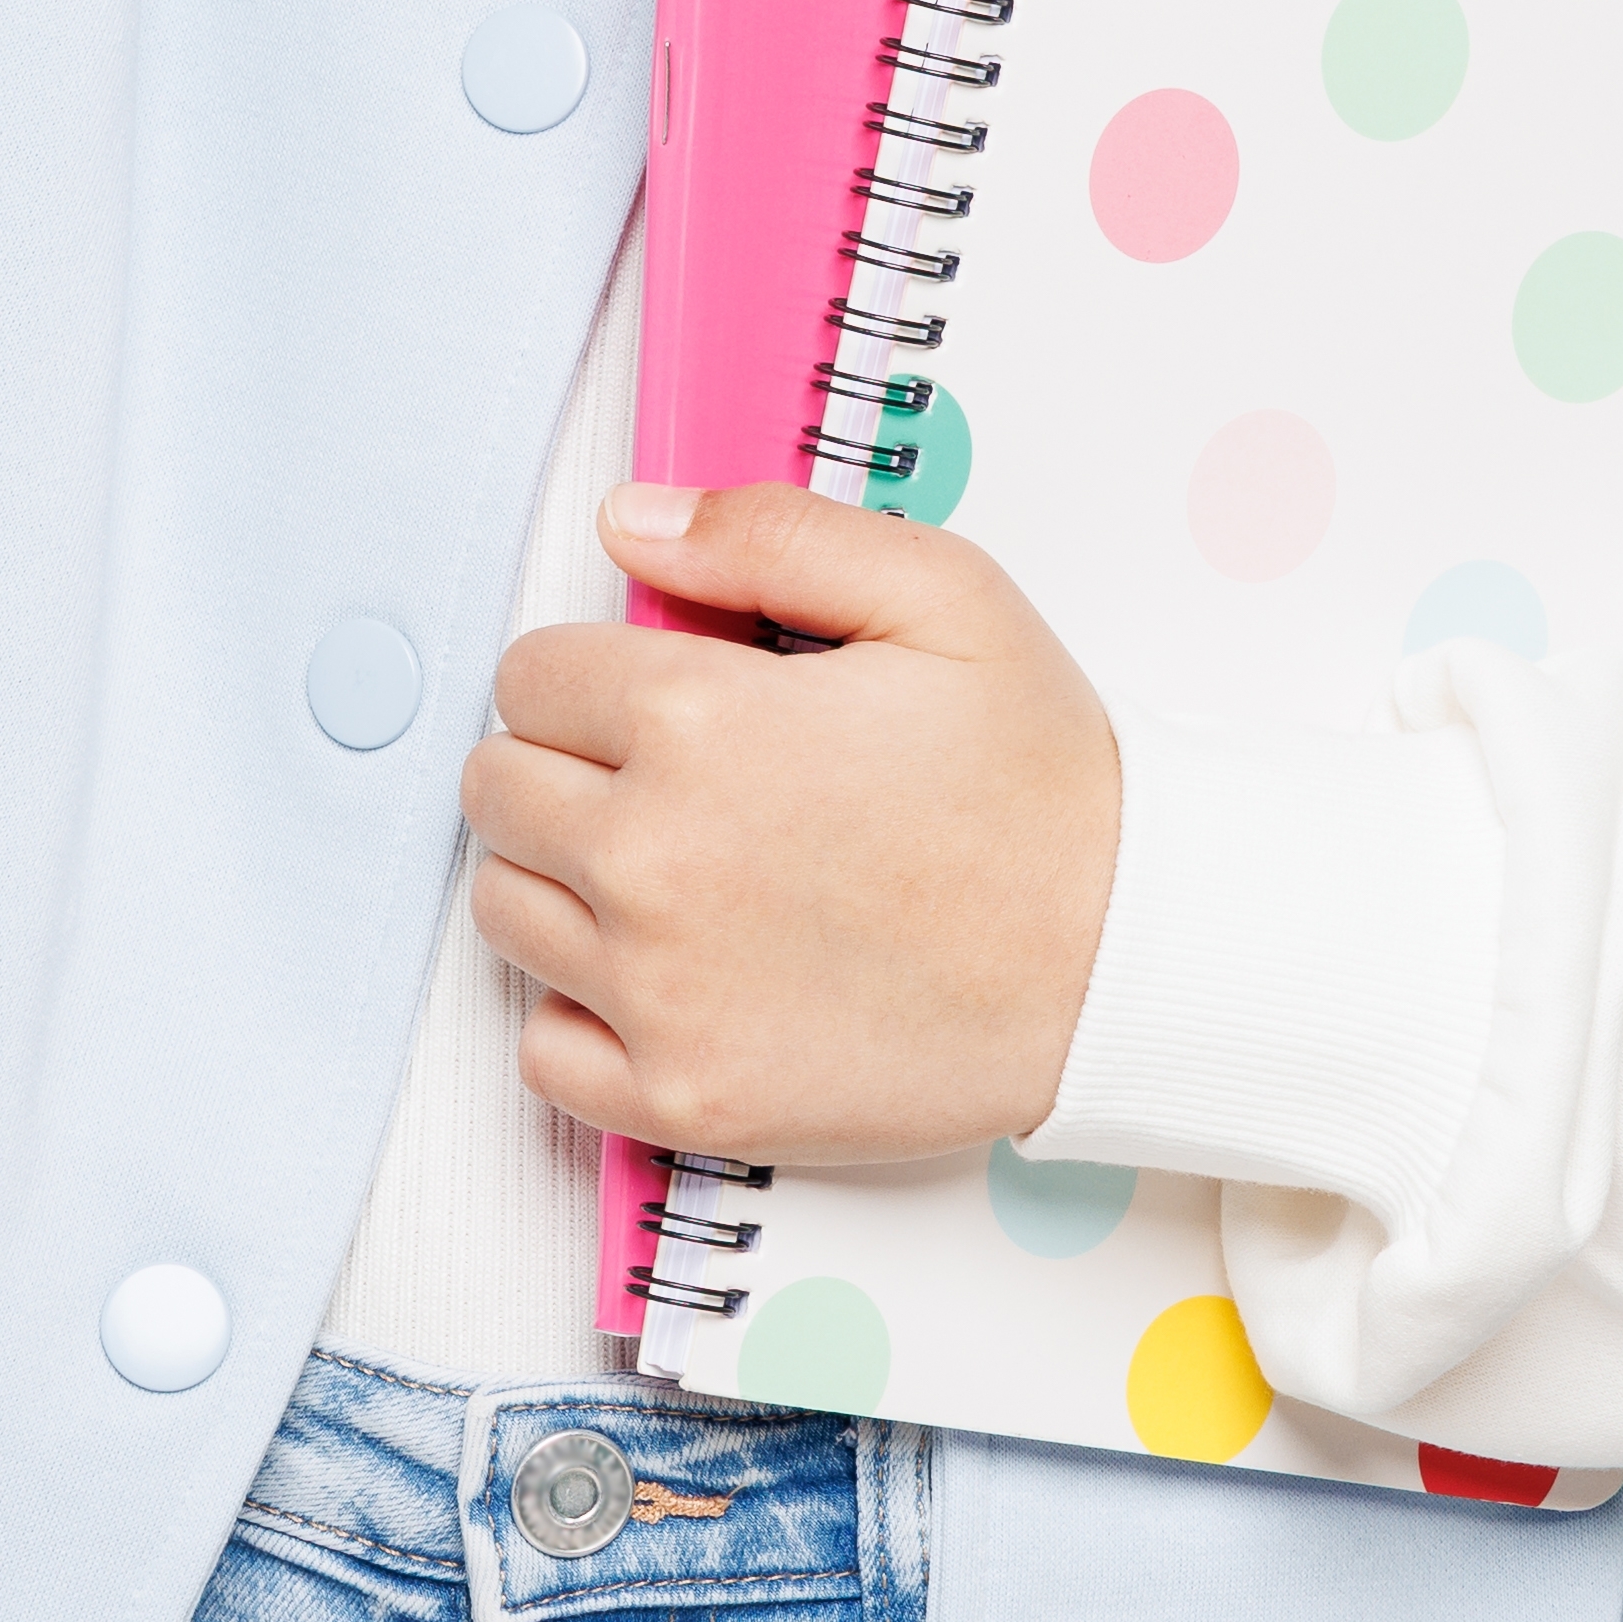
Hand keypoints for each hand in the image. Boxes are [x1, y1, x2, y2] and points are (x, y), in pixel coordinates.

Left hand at [467, 482, 1124, 1170]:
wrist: (1125, 964)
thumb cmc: (1041, 787)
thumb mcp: (942, 597)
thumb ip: (769, 536)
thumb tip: (631, 523)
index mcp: (699, 722)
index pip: (531, 677)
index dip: (593, 675)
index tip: (659, 697)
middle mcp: (653, 859)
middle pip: (497, 790)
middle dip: (564, 765)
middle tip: (667, 780)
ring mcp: (660, 991)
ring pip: (504, 912)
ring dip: (562, 882)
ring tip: (674, 871)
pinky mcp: (684, 1098)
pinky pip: (542, 1051)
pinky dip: (583, 1015)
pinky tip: (669, 977)